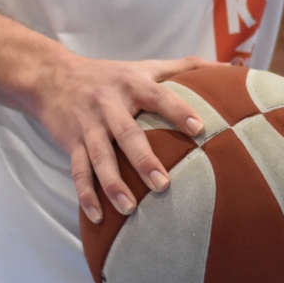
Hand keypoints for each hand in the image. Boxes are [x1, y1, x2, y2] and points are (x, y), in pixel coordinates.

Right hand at [34, 50, 210, 222]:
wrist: (52, 76)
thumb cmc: (110, 75)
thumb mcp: (145, 65)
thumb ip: (187, 66)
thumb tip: (231, 68)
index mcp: (132, 84)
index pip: (158, 96)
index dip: (177, 110)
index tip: (199, 128)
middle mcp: (109, 104)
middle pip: (127, 134)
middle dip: (143, 160)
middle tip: (164, 185)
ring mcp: (88, 125)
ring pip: (99, 157)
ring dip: (112, 184)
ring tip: (129, 209)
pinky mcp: (70, 143)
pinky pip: (77, 172)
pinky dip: (86, 195)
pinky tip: (98, 217)